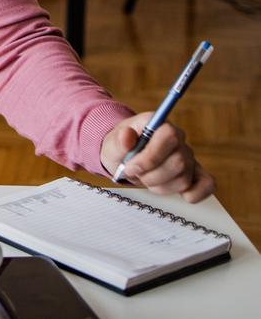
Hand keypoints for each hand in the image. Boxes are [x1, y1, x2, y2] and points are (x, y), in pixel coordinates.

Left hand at [100, 112, 214, 202]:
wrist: (125, 157)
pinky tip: (178, 194)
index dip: (150, 157)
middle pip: (179, 163)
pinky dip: (194, 194)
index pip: (169, 136)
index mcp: (160, 125)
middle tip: (135, 174)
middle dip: (151, 175)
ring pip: (184, 179)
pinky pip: (207, 185)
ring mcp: (189, 157)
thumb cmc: (120, 147)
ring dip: (159, 186)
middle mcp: (179, 140)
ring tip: (145, 179)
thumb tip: (127, 135)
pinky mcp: (195, 174)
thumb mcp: (112, 143)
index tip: (130, 166)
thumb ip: (119, 140)